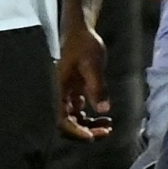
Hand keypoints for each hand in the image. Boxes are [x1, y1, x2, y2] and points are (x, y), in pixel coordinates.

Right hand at [56, 21, 111, 139]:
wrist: (81, 32)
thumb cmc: (84, 45)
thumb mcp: (92, 65)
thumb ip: (97, 87)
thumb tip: (103, 110)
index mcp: (59, 88)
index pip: (61, 117)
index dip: (74, 130)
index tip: (91, 136)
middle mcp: (60, 94)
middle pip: (67, 121)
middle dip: (85, 130)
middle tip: (106, 132)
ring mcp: (67, 94)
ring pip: (74, 118)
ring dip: (90, 125)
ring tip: (108, 126)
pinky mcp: (75, 91)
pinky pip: (80, 111)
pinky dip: (92, 117)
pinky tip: (105, 117)